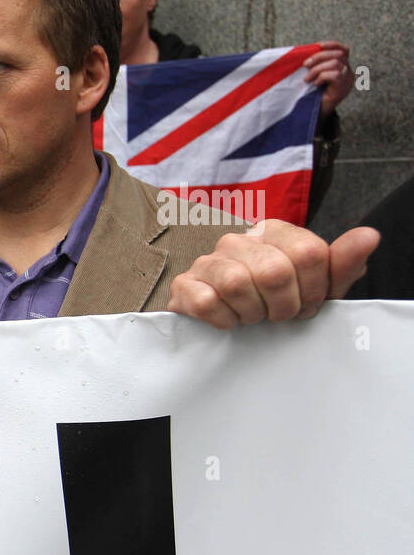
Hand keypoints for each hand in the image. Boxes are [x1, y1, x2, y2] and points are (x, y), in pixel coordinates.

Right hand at [167, 222, 378, 328]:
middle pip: (274, 272)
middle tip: (279, 315)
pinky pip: (207, 302)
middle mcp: (238, 239)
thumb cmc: (274, 302)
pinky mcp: (185, 285)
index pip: (309, 253)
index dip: (314, 290)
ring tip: (253, 317)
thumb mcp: (318, 286)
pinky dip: (224, 320)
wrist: (224, 323)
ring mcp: (208, 260)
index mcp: (274, 231)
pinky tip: (229, 320)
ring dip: (252, 314)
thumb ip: (343, 263)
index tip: (307, 304)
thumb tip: (369, 236)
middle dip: (284, 306)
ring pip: (238, 284)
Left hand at [303, 41, 353, 116]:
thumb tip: (306, 52)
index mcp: (343, 67)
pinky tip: (316, 84)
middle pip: (339, 54)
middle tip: (305, 65)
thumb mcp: (314, 76)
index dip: (331, 45)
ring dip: (317, 69)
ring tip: (307, 79)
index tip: (317, 45)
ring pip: (336, 63)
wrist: (314, 115)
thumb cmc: (311, 95)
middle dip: (319, 56)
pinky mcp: (343, 88)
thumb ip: (315, 65)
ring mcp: (348, 81)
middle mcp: (349, 72)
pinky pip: (336, 75)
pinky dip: (323, 77)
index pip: (343, 49)